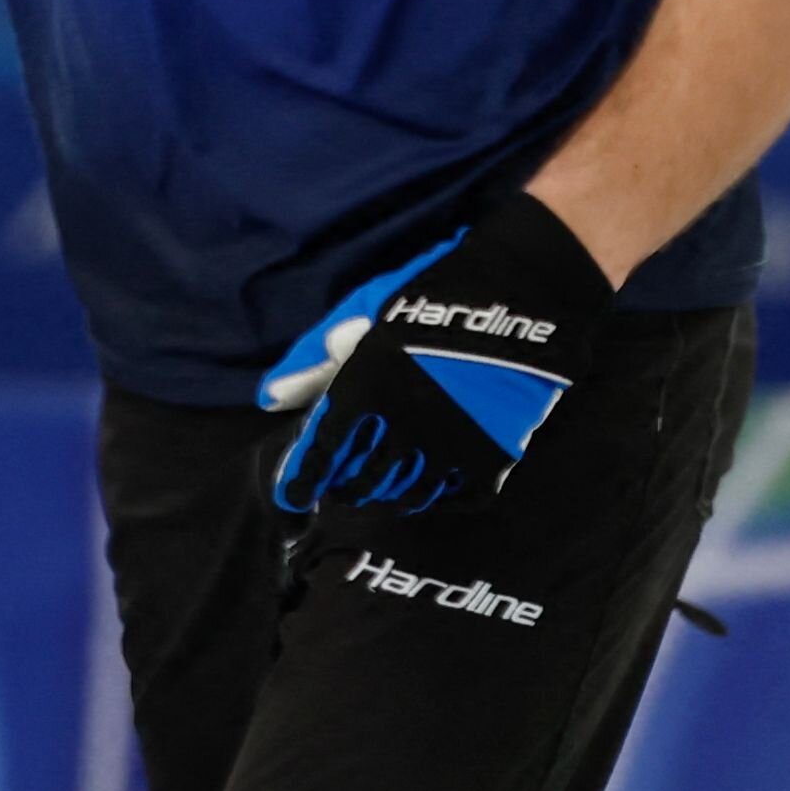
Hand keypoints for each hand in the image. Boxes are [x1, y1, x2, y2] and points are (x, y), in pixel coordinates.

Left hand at [257, 186, 613, 523]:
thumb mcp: (362, 311)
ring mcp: (450, 444)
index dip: (303, 479)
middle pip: (361, 479)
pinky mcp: (492, 455)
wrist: (520, 293)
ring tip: (380, 489)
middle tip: (341, 487)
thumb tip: (269, 398)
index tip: (294, 496)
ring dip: (386, 496)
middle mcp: (403, 425)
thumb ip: (313, 356)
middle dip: (344, 487)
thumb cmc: (431, 294)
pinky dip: (438, 497)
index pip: (322, 451)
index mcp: (366, 388)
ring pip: (406, 494)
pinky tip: (430, 487)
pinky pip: (456, 497)